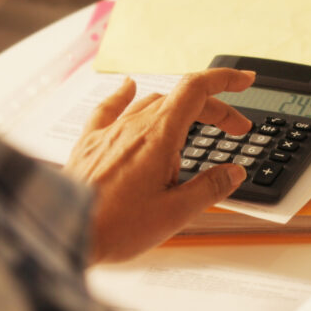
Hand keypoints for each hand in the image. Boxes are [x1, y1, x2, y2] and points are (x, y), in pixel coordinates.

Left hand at [65, 68, 255, 262]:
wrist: (65, 230)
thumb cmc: (115, 227)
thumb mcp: (175, 214)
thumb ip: (209, 188)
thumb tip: (233, 172)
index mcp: (158, 137)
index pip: (197, 90)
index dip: (225, 80)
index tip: (245, 80)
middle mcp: (133, 126)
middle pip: (181, 100)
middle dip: (214, 109)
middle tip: (235, 129)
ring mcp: (110, 132)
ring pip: (151, 104)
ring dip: (180, 110)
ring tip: (194, 130)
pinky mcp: (90, 143)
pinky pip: (110, 108)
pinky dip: (125, 95)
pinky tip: (128, 87)